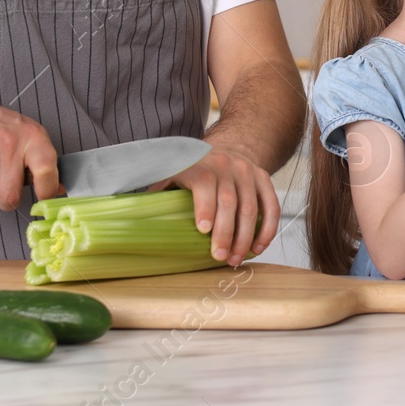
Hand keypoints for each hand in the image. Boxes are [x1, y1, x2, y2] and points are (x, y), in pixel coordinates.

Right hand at [0, 97, 61, 210]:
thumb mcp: (28, 138)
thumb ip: (43, 164)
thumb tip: (58, 190)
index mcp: (33, 136)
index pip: (46, 170)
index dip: (46, 191)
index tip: (42, 197)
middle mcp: (9, 141)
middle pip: (10, 196)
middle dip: (5, 199)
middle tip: (2, 184)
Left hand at [163, 146, 278, 267]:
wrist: (231, 146)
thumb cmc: (195, 169)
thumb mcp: (173, 173)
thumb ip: (159, 192)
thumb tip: (133, 219)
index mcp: (199, 164)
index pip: (203, 183)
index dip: (204, 206)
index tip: (203, 230)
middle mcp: (226, 165)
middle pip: (229, 201)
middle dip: (225, 232)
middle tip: (220, 257)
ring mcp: (248, 172)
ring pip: (251, 207)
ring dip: (245, 237)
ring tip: (237, 259)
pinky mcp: (264, 179)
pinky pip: (271, 206)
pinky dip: (268, 228)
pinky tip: (258, 246)